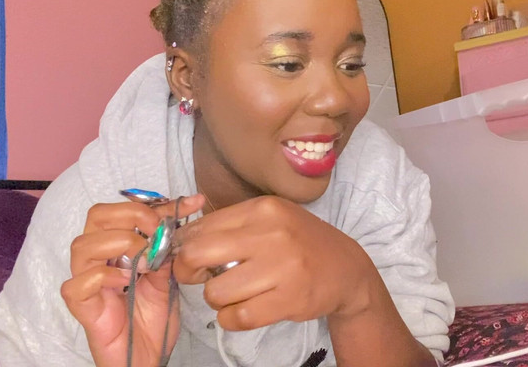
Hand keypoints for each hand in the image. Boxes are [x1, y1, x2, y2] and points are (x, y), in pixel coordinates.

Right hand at [61, 195, 204, 366]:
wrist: (148, 357)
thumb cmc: (153, 318)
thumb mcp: (168, 277)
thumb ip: (168, 250)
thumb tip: (184, 217)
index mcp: (117, 248)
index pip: (125, 210)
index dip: (158, 203)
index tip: (192, 203)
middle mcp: (98, 260)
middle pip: (97, 216)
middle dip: (132, 216)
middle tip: (158, 232)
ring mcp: (87, 283)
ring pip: (82, 245)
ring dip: (120, 244)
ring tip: (146, 261)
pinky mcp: (83, 309)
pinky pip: (77, 284)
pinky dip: (103, 276)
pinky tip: (126, 282)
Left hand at [173, 195, 377, 330]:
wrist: (347, 269)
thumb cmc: (299, 243)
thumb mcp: (271, 220)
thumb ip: (232, 226)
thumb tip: (181, 241)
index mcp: (263, 209)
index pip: (200, 227)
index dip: (185, 248)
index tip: (192, 259)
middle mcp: (272, 233)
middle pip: (197, 255)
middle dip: (188, 272)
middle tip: (201, 278)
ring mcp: (282, 267)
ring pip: (215, 292)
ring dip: (217, 300)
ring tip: (234, 295)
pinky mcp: (289, 299)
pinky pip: (237, 317)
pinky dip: (230, 319)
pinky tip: (242, 311)